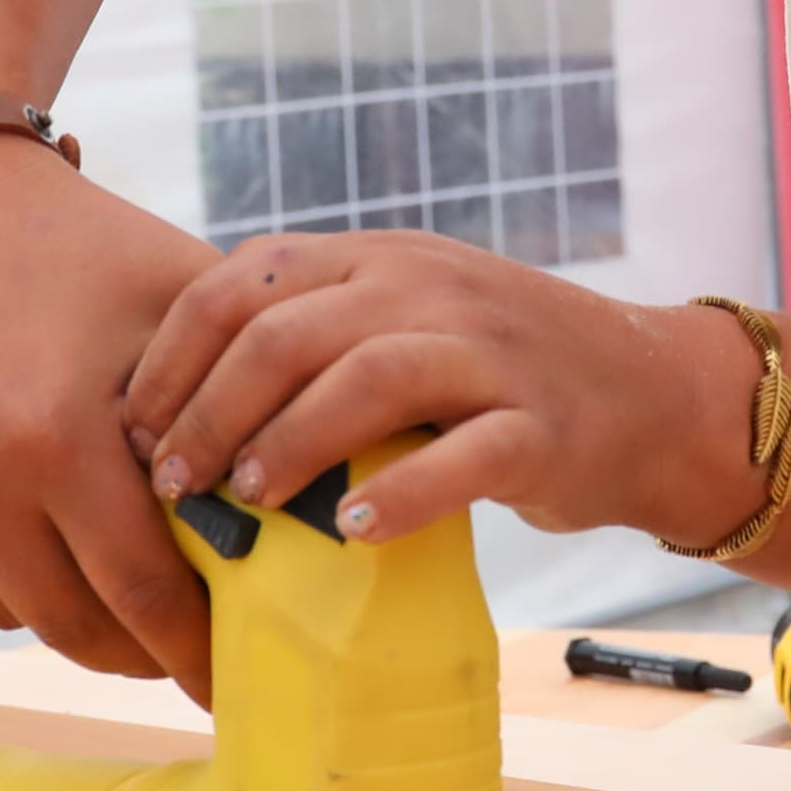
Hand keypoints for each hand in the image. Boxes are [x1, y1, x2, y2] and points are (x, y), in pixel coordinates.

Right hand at [0, 137, 228, 694]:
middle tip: (189, 651)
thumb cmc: (82, 251)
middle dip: (143, 651)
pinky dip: (6, 574)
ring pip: (14, 612)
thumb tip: (320, 512)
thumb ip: (249, 406)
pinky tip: (46, 534)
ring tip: (125, 592)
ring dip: (75, 612)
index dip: (198, 652)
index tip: (237, 681)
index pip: (146, 596)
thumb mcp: (183, 308)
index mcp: (55, 438)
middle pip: (78, 628)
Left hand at [123, 235, 766, 555]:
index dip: (174, 357)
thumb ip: (316, 334)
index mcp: (381, 259)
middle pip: (288, 331)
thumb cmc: (501, 373)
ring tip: (248, 501)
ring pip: (368, 378)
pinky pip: (467, 455)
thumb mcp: (406, 318)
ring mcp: (493, 353)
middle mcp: (431, 289)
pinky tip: (356, 532)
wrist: (655, 395)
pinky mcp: (545, 426)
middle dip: (211, 411)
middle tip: (173, 481)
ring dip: (289, 443)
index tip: (135, 427)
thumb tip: (175, 407)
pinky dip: (403, 493)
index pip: (243, 282)